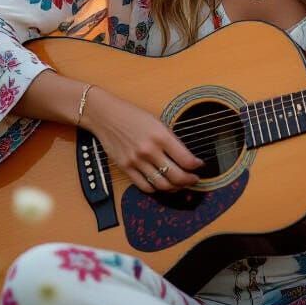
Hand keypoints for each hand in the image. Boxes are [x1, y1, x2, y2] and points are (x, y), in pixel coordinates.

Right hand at [82, 89, 203, 193]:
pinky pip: (144, 186)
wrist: (106, 116)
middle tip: (194, 179)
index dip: (196, 166)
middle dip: (189, 180)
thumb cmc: (132, 115)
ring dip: (174, 187)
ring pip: (162, 185)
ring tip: (180, 184)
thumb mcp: (157, 122)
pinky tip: (161, 184)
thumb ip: (170, 139)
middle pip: (176, 176)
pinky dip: (156, 189)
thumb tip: (185, 157)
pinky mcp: (125, 168)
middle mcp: (149, 150)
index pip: (186, 159)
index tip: (200, 165)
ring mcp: (136, 161)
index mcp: (161, 136)